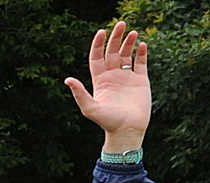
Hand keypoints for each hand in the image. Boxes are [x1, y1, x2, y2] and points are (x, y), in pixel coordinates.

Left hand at [64, 26, 149, 152]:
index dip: (98, 44)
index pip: (97, 57)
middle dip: (115, 38)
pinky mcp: (141, 81)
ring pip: (126, 55)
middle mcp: (112, 77)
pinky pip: (141, 63)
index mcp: (100, 81)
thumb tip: (67, 79)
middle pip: (112, 52)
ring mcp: (127, 78)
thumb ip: (80, 93)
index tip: (102, 31)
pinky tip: (141, 45)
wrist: (127, 131)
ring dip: (128, 43)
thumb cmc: (107, 122)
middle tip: (121, 24)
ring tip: (132, 32)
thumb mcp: (90, 108)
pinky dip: (141, 53)